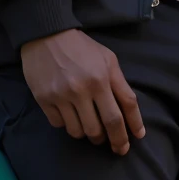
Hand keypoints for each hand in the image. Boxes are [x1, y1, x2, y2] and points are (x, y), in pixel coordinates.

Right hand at [21, 29, 145, 154]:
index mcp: (101, 78)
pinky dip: (67, 125)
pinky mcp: (43, 100)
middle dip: (112, 140)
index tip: (135, 139)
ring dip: (88, 134)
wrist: (46, 35)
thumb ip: (121, 85)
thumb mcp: (108, 59)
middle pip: (102, 128)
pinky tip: (70, 115)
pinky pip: (60, 125)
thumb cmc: (82, 48)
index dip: (132, 128)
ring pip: (79, 132)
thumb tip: (130, 117)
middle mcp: (82, 89)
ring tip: (90, 127)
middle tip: (114, 144)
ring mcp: (61, 96)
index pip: (123, 110)